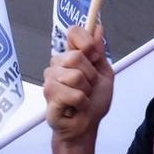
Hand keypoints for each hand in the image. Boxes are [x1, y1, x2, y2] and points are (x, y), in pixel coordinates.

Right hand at [44, 24, 113, 141]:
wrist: (85, 127)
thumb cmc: (93, 102)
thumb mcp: (103, 74)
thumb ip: (99, 51)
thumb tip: (98, 27)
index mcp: (69, 56)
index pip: (73, 32)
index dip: (87, 42)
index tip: (94, 56)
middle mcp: (57, 64)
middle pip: (77, 56)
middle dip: (90, 75)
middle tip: (87, 88)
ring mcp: (50, 79)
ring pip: (76, 76)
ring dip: (86, 92)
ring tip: (80, 99)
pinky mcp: (49, 95)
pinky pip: (74, 94)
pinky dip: (82, 103)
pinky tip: (74, 108)